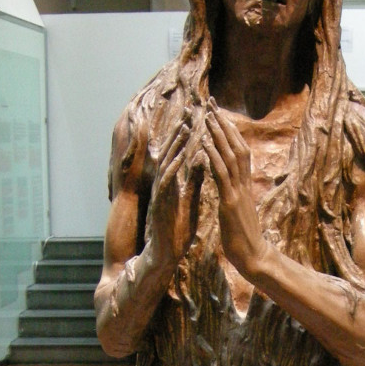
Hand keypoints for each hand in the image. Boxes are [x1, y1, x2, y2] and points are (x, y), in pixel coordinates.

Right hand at [146, 112, 204, 265]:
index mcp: (174, 183)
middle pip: (172, 153)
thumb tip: (203, 161)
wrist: (165, 253)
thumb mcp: (189, 200)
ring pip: (167, 163)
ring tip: (185, 127)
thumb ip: (194, 181)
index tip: (198, 119)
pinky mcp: (160, 205)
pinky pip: (166, 184)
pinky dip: (173, 170)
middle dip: (180, 132)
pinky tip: (179, 158)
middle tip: (189, 112)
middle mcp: (165, 185)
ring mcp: (161, 194)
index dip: (189, 137)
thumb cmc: (175, 230)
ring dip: (176, 146)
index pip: (181, 155)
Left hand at [203, 100, 265, 278]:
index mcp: (245, 187)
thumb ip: (235, 196)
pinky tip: (205, 142)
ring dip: (218, 134)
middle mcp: (243, 185)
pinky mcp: (230, 203)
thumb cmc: (244, 240)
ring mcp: (238, 193)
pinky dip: (213, 156)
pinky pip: (221, 175)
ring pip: (230, 156)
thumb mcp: (238, 212)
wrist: (254, 258)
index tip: (219, 115)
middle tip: (212, 103)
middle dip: (224, 123)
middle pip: (237, 146)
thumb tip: (229, 186)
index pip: (239, 152)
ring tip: (207, 114)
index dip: (229, 132)